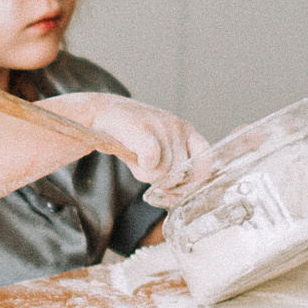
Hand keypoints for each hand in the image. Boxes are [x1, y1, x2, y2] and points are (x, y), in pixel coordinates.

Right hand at [54, 94, 208, 207]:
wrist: (102, 112)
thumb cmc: (132, 136)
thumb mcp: (160, 147)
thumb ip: (174, 167)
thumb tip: (180, 195)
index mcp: (187, 131)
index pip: (205, 160)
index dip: (195, 179)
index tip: (181, 188)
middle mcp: (179, 126)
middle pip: (180, 172)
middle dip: (162, 180)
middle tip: (146, 169)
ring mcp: (162, 126)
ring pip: (164, 171)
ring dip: (146, 174)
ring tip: (136, 158)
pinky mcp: (143, 129)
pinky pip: (152, 159)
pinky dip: (144, 166)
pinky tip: (136, 158)